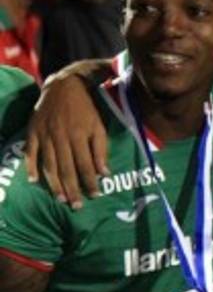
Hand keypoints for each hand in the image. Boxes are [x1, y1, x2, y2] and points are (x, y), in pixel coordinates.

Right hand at [25, 73, 109, 207]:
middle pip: (66, 169)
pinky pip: (30, 152)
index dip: (90, 182)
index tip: (95, 196)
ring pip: (48, 164)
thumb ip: (101, 149)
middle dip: (72, 189)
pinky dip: (30, 167)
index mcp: (79, 136)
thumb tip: (104, 172)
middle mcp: (60, 137)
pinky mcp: (32, 131)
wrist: (64, 85)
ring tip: (60, 199)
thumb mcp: (99, 126)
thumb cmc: (87, 108)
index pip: (85, 165)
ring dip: (54, 184)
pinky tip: (33, 181)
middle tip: (76, 206)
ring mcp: (44, 135)